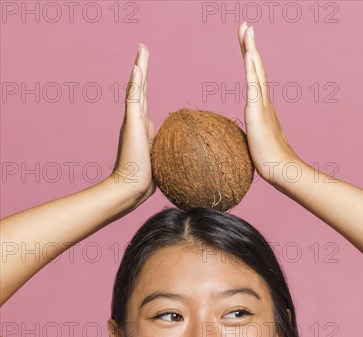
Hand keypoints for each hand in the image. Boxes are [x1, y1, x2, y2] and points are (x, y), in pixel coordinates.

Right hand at [112, 43, 155, 202]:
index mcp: (141, 128)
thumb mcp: (156, 158)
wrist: (131, 187)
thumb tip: (158, 135)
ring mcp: (132, 122)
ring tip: (141, 50)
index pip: (144, 102)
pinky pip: (133, 100)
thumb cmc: (144, 179)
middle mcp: (135, 121)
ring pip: (136, 90)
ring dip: (139, 69)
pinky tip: (138, 68)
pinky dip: (135, 83)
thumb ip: (157, 146)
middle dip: (141, 69)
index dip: (145, 87)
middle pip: (139, 90)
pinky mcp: (132, 125)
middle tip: (142, 50)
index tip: (145, 72)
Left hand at [237, 21, 304, 187]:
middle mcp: (264, 103)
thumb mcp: (254, 148)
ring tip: (247, 30)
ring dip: (251, 49)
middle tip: (246, 26)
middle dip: (250, 47)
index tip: (247, 45)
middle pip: (256, 69)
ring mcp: (262, 105)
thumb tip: (241, 147)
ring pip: (256, 71)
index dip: (250, 63)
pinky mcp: (257, 111)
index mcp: (261, 110)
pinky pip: (253, 84)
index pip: (254, 81)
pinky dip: (252, 67)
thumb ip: (249, 142)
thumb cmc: (270, 164)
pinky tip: (250, 52)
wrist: (282, 170)